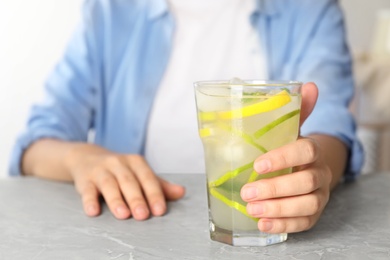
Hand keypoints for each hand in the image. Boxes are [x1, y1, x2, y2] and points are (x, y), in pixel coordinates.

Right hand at [66, 145, 185, 219]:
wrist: (86, 157)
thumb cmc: (119, 170)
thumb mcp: (139, 173)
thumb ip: (159, 185)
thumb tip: (181, 192)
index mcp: (136, 162)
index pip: (148, 178)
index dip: (154, 194)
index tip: (160, 210)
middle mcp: (119, 163)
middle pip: (129, 182)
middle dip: (136, 199)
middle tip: (143, 215)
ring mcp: (101, 170)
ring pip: (109, 185)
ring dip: (116, 200)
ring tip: (123, 215)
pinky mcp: (85, 179)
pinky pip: (86, 190)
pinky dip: (89, 200)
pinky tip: (93, 211)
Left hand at [240, 82, 332, 232]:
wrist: (308, 167)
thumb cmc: (291, 148)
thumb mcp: (291, 129)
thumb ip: (295, 111)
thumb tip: (308, 85)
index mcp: (312, 150)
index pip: (305, 150)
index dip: (283, 158)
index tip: (257, 165)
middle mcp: (319, 173)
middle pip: (305, 182)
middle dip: (275, 188)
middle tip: (247, 192)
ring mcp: (318, 195)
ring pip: (306, 205)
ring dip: (277, 209)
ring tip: (251, 209)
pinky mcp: (312, 214)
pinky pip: (303, 224)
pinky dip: (283, 225)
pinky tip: (262, 224)